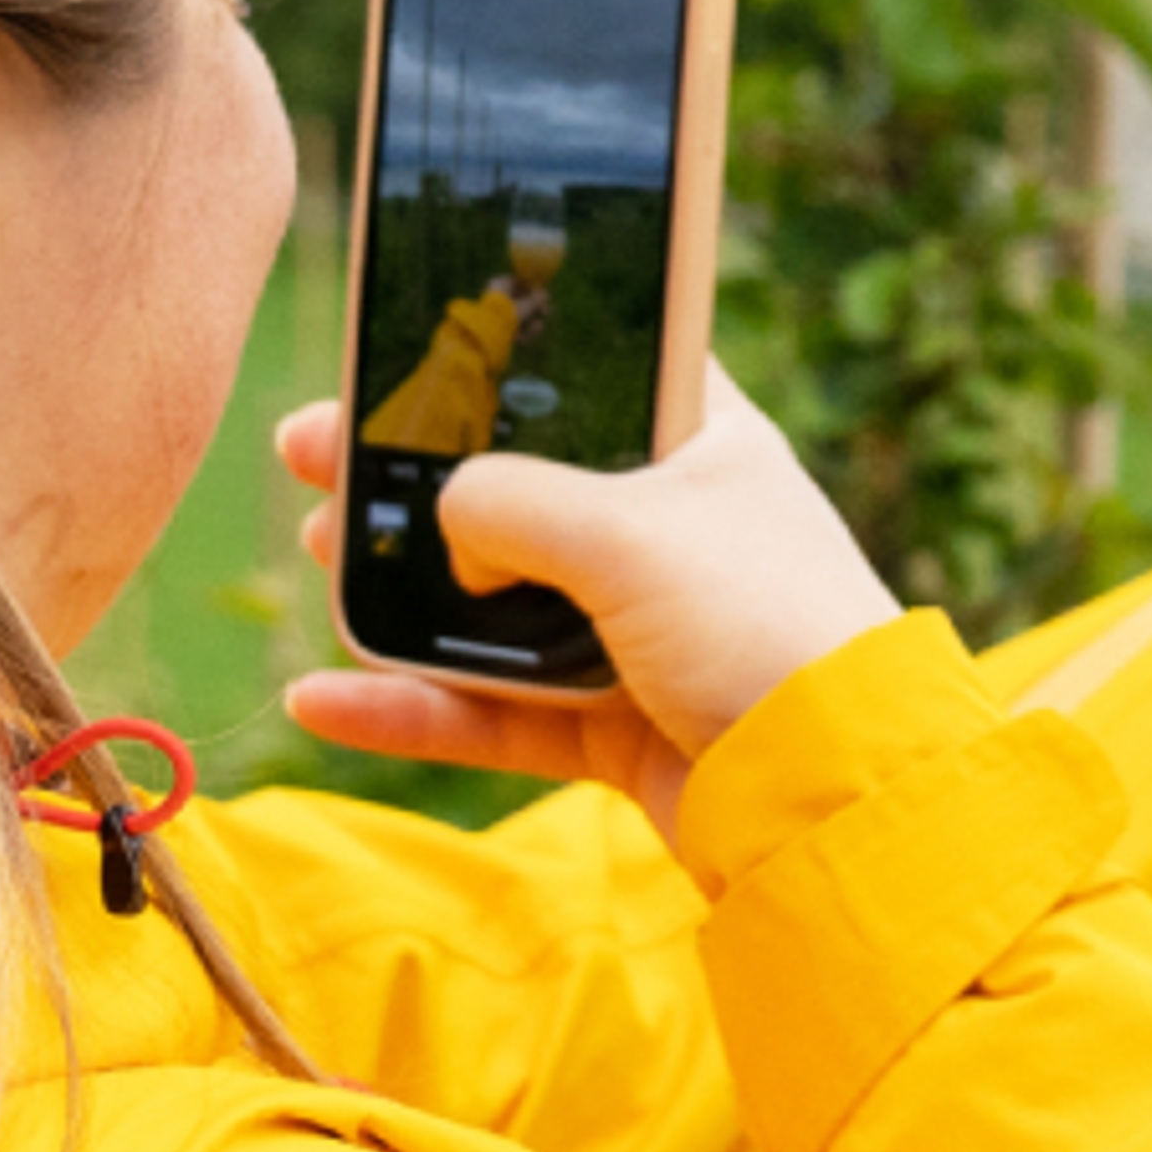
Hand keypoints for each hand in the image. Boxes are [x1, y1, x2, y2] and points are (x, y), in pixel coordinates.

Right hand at [277, 364, 902, 844]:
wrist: (839, 797)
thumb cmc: (763, 629)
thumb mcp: (626, 532)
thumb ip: (510, 500)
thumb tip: (443, 520)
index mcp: (696, 445)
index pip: (582, 377)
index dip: (486, 362)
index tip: (392, 354)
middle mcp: (664, 531)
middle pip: (512, 489)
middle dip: (408, 478)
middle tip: (312, 456)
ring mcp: (637, 632)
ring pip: (491, 602)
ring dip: (400, 588)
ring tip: (318, 561)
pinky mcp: (615, 724)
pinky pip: (493, 710)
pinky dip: (412, 709)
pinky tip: (325, 701)